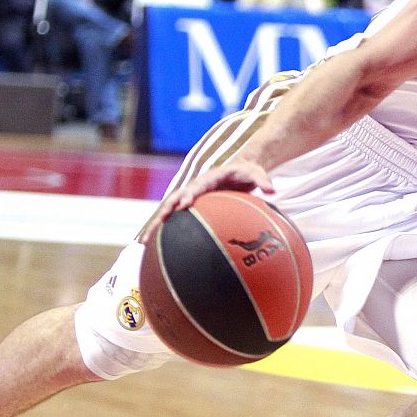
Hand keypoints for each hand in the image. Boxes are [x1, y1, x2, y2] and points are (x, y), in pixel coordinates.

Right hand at [141, 159, 274, 242]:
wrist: (239, 168)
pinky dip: (164, 230)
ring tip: (144, 242)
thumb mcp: (256, 172)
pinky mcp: (190, 206)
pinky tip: (153, 248)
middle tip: (158, 223)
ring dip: (156, 224)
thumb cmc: (247, 171)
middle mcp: (195, 187)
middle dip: (165, 210)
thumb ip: (263, 179)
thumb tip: (273, 190)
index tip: (184, 204)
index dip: (189, 194)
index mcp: (209, 178)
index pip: (197, 186)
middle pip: (175, 198)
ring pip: (170, 211)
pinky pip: (175, 219)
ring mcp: (190, 197)